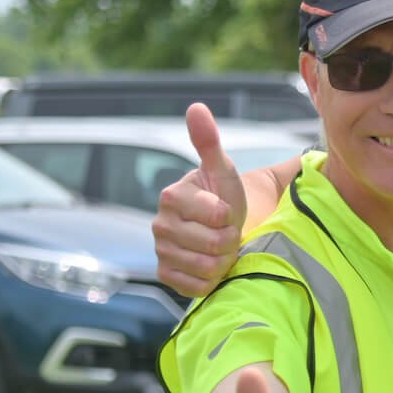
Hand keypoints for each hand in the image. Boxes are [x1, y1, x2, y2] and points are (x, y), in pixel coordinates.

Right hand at [153, 103, 247, 297]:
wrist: (220, 229)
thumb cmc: (223, 197)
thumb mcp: (221, 170)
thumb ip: (208, 141)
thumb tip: (196, 107)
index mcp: (171, 196)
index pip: (218, 215)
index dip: (233, 216)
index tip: (229, 211)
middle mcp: (160, 224)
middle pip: (213, 244)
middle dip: (230, 240)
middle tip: (229, 233)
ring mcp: (161, 251)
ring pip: (207, 266)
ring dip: (224, 260)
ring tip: (221, 248)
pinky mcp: (165, 275)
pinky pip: (196, 286)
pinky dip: (211, 279)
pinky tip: (210, 265)